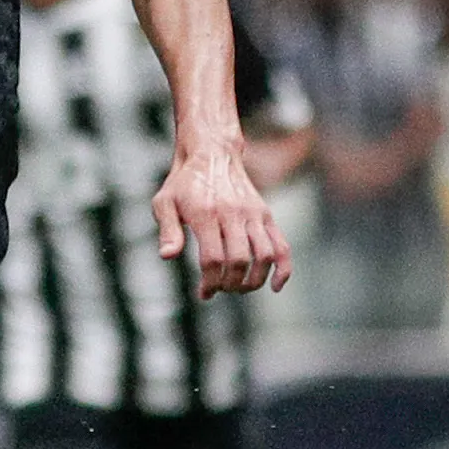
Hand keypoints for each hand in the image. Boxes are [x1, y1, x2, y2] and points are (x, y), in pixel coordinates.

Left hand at [155, 141, 287, 297]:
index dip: (210, 282)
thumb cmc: (183, 183)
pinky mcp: (266, 215)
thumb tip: (168, 256)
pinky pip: (282, 245)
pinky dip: (283, 268)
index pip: (213, 258)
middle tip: (219, 290)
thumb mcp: (164, 202)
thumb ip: (167, 230)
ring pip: (264, 255)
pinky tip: (275, 286)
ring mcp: (254, 215)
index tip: (204, 293)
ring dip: (254, 280)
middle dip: (230, 283)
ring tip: (240, 288)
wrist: (212, 154)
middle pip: (239, 260)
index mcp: (206, 214)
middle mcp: (234, 214)